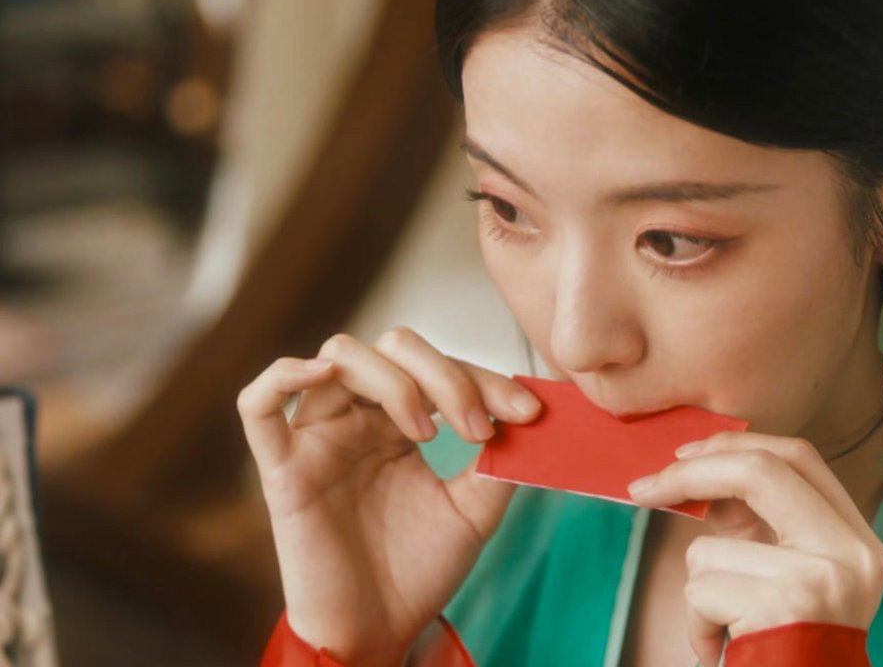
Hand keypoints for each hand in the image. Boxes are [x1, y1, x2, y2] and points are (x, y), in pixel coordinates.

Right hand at [238, 328, 541, 666]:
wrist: (382, 631)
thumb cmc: (420, 570)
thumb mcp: (476, 509)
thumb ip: (498, 459)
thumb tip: (528, 413)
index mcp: (399, 421)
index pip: (439, 367)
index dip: (485, 379)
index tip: (529, 412)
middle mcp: (357, 419)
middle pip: (392, 347)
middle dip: (445, 376)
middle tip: (478, 429)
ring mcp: (318, 439)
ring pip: (340, 356)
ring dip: (396, 382)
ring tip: (428, 433)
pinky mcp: (283, 471)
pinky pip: (257, 406)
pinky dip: (283, 376)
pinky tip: (320, 375)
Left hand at [625, 431, 882, 666]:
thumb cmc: (789, 650)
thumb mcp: (788, 579)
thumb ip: (757, 528)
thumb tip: (698, 478)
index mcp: (856, 540)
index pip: (801, 458)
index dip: (738, 445)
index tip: (687, 453)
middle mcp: (850, 553)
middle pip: (760, 471)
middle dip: (691, 475)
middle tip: (645, 488)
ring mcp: (820, 577)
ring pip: (711, 548)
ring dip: (700, 591)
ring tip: (727, 629)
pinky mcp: (782, 607)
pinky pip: (701, 593)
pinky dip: (698, 625)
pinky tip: (723, 650)